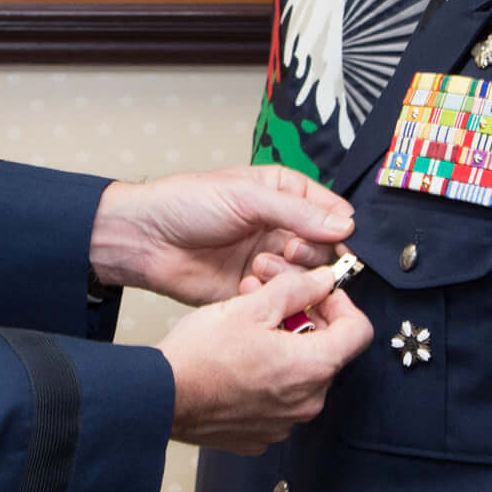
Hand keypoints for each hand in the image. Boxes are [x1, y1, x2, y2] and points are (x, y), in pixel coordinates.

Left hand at [89, 166, 355, 306]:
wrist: (146, 240)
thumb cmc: (187, 204)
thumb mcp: (246, 197)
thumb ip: (297, 212)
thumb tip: (345, 225)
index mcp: (284, 194)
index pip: (332, 211)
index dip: (338, 227)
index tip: (336, 240)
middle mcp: (282, 227)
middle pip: (325, 247)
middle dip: (312, 252)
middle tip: (287, 251)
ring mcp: (270, 259)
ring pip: (307, 275)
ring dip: (290, 274)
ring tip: (259, 266)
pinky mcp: (255, 289)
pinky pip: (282, 297)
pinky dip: (273, 294)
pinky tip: (249, 284)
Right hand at [160, 258, 371, 452]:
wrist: (160, 398)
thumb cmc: (200, 356)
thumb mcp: (251, 306)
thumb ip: (296, 289)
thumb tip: (322, 280)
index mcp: (314, 367)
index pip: (359, 331)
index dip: (341, 304)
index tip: (319, 294)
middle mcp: (308, 402)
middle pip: (328, 352)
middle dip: (306, 322)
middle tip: (274, 303)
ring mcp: (285, 423)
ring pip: (302, 376)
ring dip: (286, 349)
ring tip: (250, 330)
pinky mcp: (261, 435)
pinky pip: (279, 401)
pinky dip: (268, 379)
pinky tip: (239, 363)